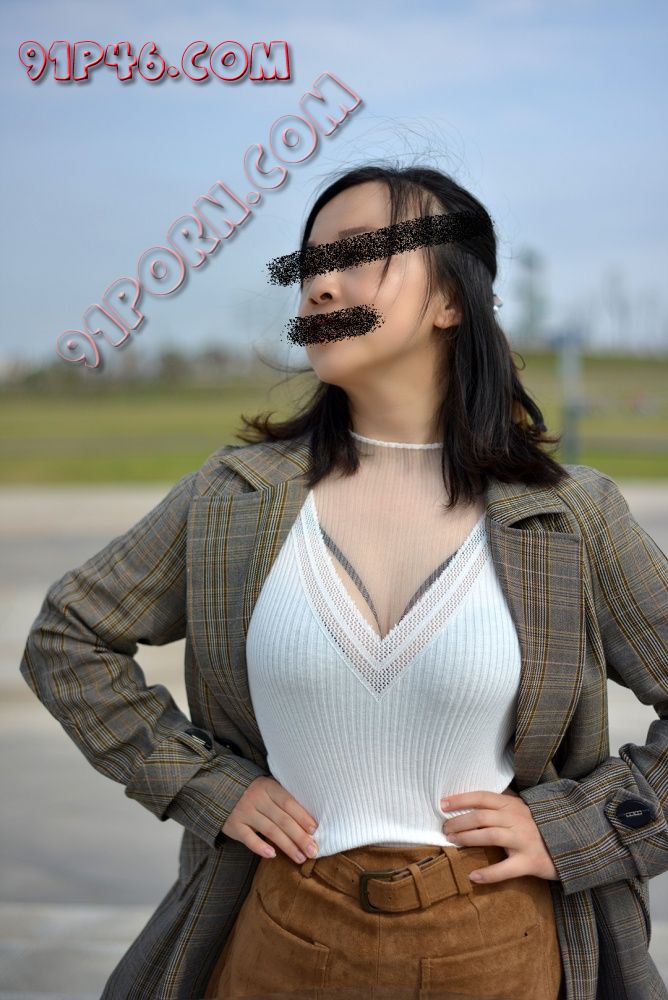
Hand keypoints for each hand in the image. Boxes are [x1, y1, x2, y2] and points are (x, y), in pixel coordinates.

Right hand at [222, 775, 319, 864]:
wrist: (220, 788)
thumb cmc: (254, 791)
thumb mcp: (268, 788)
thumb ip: (283, 800)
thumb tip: (309, 823)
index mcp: (268, 787)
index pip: (288, 803)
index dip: (302, 816)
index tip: (315, 830)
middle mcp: (257, 799)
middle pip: (282, 819)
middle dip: (299, 836)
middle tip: (313, 851)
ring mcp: (244, 812)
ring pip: (269, 831)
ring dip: (287, 846)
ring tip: (300, 857)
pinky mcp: (234, 826)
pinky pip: (249, 839)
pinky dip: (260, 847)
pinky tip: (273, 855)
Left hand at [440, 787, 559, 883]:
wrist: (574, 843)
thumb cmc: (540, 828)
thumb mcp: (522, 811)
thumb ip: (502, 806)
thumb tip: (472, 804)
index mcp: (513, 806)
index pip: (482, 797)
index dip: (460, 799)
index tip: (442, 803)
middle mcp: (517, 820)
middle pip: (481, 817)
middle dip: (459, 822)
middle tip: (444, 829)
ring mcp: (523, 841)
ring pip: (490, 836)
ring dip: (467, 839)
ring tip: (452, 843)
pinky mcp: (530, 862)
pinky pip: (506, 869)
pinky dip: (488, 873)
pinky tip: (473, 876)